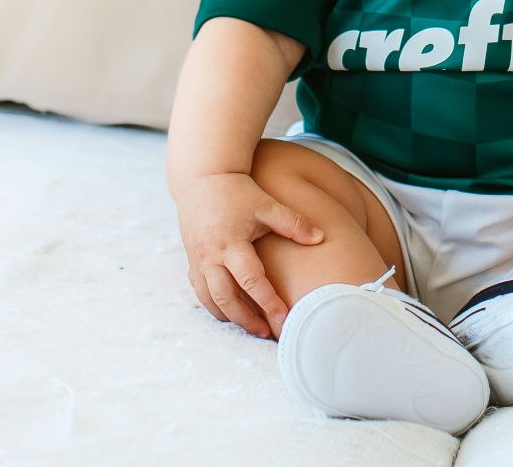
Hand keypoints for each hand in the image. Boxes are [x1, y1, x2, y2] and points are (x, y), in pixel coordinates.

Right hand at [173, 172, 324, 339]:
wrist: (202, 179)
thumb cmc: (238, 192)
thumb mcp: (267, 205)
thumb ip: (293, 223)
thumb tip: (320, 238)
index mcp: (231, 243)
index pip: (250, 279)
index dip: (268, 301)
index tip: (284, 317)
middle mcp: (211, 256)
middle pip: (226, 298)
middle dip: (246, 319)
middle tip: (268, 332)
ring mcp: (198, 260)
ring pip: (210, 300)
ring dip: (230, 317)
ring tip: (252, 327)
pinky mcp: (192, 262)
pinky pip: (200, 292)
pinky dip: (215, 307)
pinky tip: (231, 313)